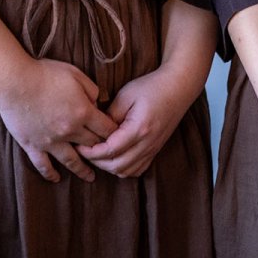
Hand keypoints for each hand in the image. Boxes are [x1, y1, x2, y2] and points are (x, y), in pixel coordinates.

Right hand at [0, 57, 116, 183]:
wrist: (15, 81)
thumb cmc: (45, 73)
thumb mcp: (75, 74)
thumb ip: (91, 89)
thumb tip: (98, 103)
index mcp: (83, 112)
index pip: (106, 129)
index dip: (114, 133)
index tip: (119, 137)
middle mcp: (69, 131)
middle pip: (92, 145)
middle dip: (102, 150)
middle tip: (107, 156)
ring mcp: (51, 141)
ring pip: (71, 161)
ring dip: (82, 170)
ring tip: (90, 178)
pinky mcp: (33, 145)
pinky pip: (43, 165)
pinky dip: (50, 173)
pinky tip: (56, 178)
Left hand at [78, 66, 194, 177]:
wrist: (178, 87)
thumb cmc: (151, 87)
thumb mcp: (126, 95)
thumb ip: (109, 115)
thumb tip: (96, 130)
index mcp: (139, 129)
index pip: (110, 150)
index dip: (91, 152)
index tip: (79, 145)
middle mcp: (147, 144)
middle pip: (116, 166)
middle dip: (97, 162)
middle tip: (84, 150)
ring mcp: (153, 149)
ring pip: (126, 171)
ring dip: (108, 166)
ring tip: (97, 154)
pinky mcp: (155, 150)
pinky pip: (136, 169)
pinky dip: (122, 168)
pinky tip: (114, 157)